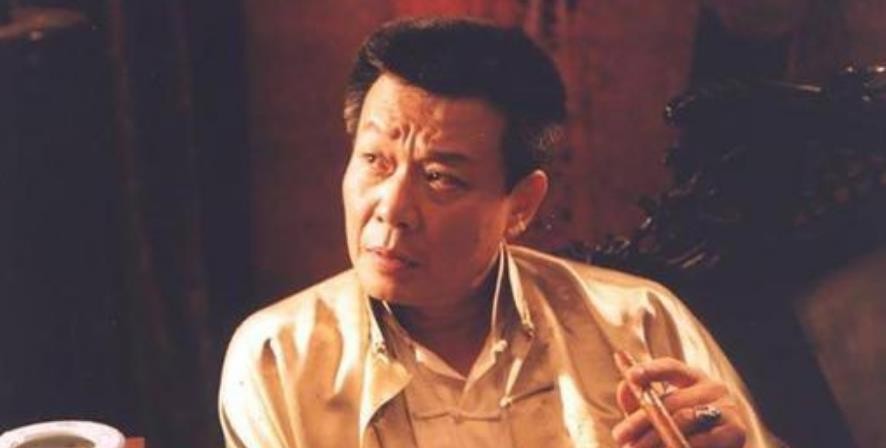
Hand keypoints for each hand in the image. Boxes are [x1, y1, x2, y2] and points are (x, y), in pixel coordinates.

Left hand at [611, 357, 746, 447]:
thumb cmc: (685, 431)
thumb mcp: (661, 414)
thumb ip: (641, 402)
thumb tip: (625, 388)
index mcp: (693, 378)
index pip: (671, 367)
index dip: (650, 370)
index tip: (631, 376)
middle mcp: (713, 388)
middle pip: (673, 400)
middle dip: (642, 420)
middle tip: (619, 435)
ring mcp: (727, 408)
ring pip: (685, 420)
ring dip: (656, 438)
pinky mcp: (736, 432)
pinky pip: (701, 441)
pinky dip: (678, 447)